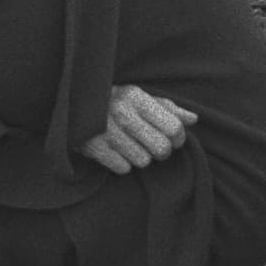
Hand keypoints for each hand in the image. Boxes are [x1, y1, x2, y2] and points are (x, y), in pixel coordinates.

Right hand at [79, 84, 196, 173]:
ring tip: (130, 146)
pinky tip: (115, 152)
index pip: (174, 128)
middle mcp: (122, 112)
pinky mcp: (93, 147)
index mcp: (136, 97)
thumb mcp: (139, 97)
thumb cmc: (114, 101)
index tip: (172, 138)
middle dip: (161, 152)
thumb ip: (167, 108)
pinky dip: (122, 164)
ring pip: (143, 161)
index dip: (178, 138)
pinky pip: (123, 168)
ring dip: (139, 157)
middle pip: (161, 149)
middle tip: (153, 146)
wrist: (72, 104)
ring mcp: (106, 130)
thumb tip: (193, 119)